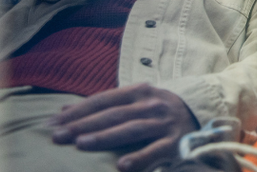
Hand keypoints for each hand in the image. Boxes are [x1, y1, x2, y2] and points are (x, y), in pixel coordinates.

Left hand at [48, 83, 198, 171]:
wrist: (203, 112)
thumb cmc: (160, 108)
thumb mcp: (136, 99)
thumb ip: (104, 104)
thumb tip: (64, 109)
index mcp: (139, 92)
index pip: (103, 100)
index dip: (78, 111)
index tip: (54, 122)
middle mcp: (151, 105)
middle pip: (113, 115)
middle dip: (83, 125)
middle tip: (58, 135)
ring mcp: (163, 123)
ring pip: (131, 129)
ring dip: (105, 137)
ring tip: (81, 144)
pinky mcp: (175, 143)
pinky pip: (155, 152)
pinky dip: (139, 158)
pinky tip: (121, 166)